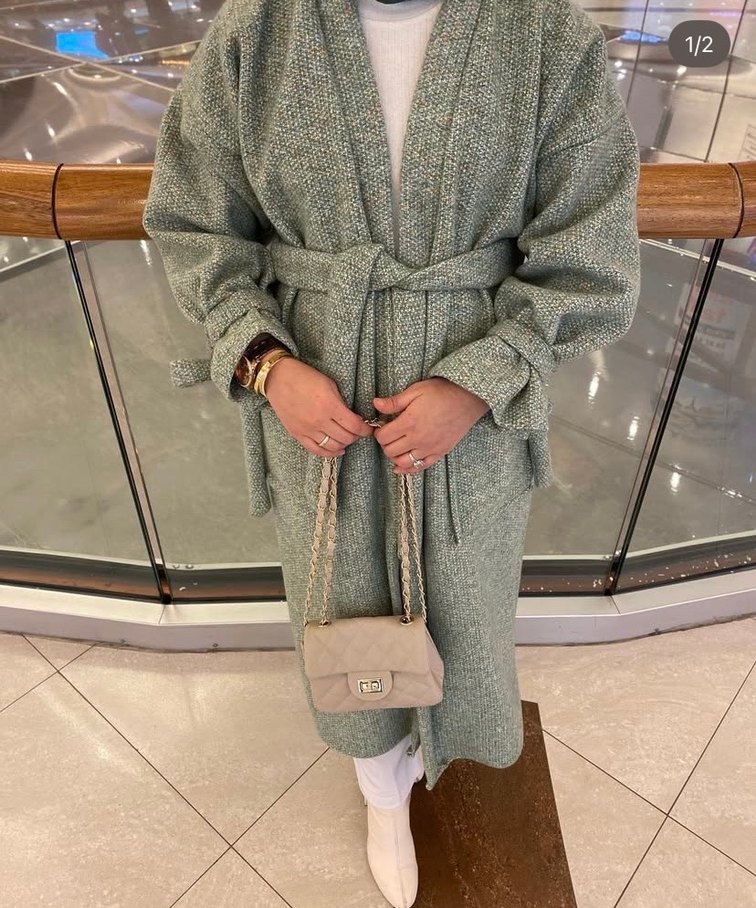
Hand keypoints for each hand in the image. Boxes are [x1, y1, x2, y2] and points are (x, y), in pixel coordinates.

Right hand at [264, 357, 373, 456]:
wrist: (278, 378)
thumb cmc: (305, 377)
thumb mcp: (329, 384)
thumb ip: (341, 403)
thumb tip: (353, 417)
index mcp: (330, 405)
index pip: (354, 425)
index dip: (365, 430)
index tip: (368, 429)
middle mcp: (319, 420)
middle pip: (346, 438)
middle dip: (356, 436)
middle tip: (358, 431)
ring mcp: (307, 429)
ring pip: (333, 446)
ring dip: (344, 444)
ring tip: (347, 438)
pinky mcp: (298, 434)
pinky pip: (316, 450)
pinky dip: (329, 453)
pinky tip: (337, 449)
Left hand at [372, 378, 490, 473]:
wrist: (468, 399)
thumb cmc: (442, 392)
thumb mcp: (415, 391)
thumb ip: (394, 402)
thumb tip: (375, 404)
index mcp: (409, 422)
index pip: (383, 437)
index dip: (379, 432)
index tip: (383, 427)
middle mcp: (418, 439)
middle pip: (390, 451)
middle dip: (385, 444)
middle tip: (390, 435)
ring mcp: (429, 448)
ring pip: (403, 462)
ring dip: (395, 456)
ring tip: (397, 446)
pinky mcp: (439, 452)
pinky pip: (420, 467)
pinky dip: (409, 468)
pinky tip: (402, 465)